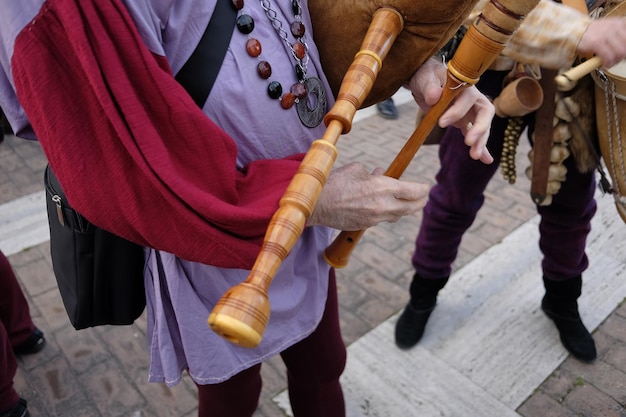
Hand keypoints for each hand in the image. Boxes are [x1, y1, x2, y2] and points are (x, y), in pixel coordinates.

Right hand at [308, 162, 429, 230]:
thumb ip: (373, 173)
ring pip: (399, 215)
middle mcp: (384, 205)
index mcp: (383, 187)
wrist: (318, 205)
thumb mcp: (356, 170)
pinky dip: (388, 213)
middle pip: (412, 207)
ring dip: (404, 208)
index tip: (427, 186)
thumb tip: (380, 173)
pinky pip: (384, 219)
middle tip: (424, 197)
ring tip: (406, 202)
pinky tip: (384, 207)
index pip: (414, 191)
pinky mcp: (367, 225)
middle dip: (420, 201)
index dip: (424, 189)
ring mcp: (376, 218)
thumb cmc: (335, 183)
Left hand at [405, 58, 494, 163]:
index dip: (457, 111)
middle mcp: (472, 98)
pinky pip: (474, 134)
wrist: (425, 81)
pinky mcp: (465, 121)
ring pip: (482, 126)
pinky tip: (485, 159)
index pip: (467, 98)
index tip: (442, 123)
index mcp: (464, 85)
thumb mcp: (424, 78)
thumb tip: (434, 96)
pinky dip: (480, 147)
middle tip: (468, 142)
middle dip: (479, 128)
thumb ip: (429, 87)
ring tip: (475, 156)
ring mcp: (470, 111)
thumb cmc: (426, 76)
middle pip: (485, 113)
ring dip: (480, 141)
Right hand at [578, 17, 625, 67]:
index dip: (625, 50)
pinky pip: (609, 57)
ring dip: (615, 61)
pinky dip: (608, 63)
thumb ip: (620, 36)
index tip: (623, 55)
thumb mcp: (610, 29)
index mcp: (620, 23)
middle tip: (616, 59)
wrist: (575, 32)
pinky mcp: (597, 43)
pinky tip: (604, 63)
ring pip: (620, 53)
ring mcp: (606, 35)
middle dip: (622, 56)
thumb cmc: (591, 33)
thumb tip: (624, 50)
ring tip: (609, 61)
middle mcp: (614, 27)